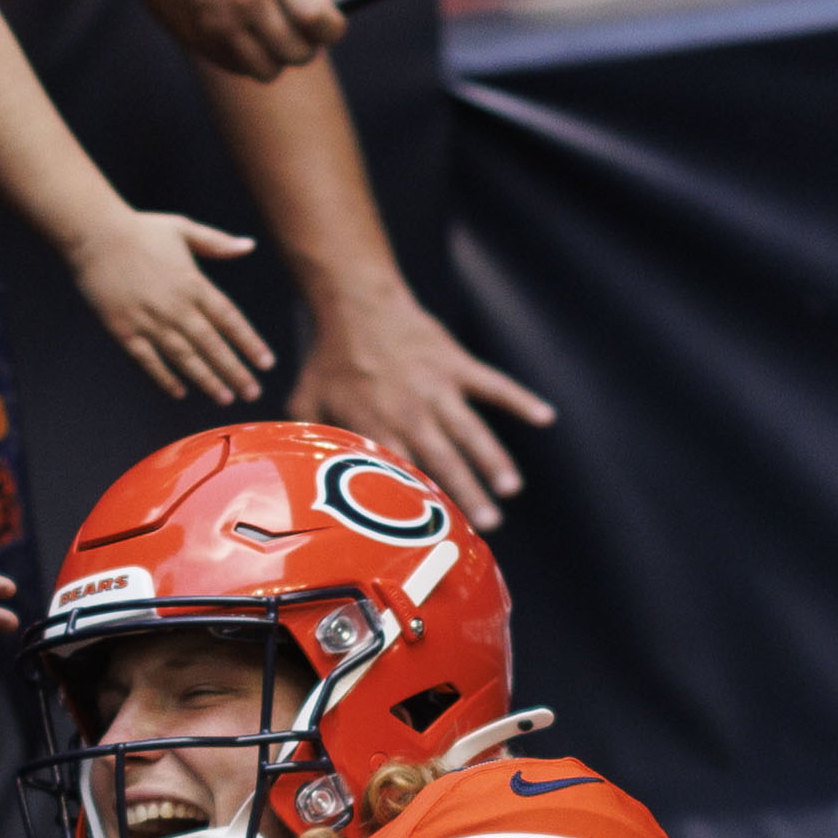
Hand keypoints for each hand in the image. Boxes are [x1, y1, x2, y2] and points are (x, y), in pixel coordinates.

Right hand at [68, 212, 270, 402]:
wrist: (94, 235)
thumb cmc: (140, 230)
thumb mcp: (184, 229)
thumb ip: (218, 242)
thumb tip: (250, 245)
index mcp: (193, 283)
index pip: (229, 319)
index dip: (249, 343)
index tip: (266, 362)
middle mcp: (176, 307)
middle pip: (212, 345)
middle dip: (234, 371)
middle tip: (252, 393)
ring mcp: (150, 321)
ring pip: (184, 358)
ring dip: (206, 379)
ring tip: (225, 398)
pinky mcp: (125, 331)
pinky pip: (149, 361)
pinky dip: (165, 378)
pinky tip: (181, 392)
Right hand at [140, 0, 346, 80]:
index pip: (320, 20)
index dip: (332, 29)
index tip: (330, 25)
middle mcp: (251, 0)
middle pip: (299, 53)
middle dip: (307, 46)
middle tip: (301, 33)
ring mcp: (223, 26)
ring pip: (270, 70)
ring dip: (277, 58)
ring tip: (272, 38)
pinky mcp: (201, 41)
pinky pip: (239, 68)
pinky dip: (248, 60)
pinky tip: (244, 36)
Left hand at [290, 278, 554, 526]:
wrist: (356, 302)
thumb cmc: (331, 358)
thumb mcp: (306, 403)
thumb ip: (306, 441)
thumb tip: (292, 479)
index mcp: (375, 425)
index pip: (399, 474)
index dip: (418, 505)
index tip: (433, 534)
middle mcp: (410, 411)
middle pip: (442, 459)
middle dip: (466, 492)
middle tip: (487, 526)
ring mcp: (437, 386)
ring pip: (470, 428)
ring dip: (492, 458)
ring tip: (510, 489)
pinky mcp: (457, 364)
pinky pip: (494, 383)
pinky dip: (519, 399)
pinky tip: (546, 417)